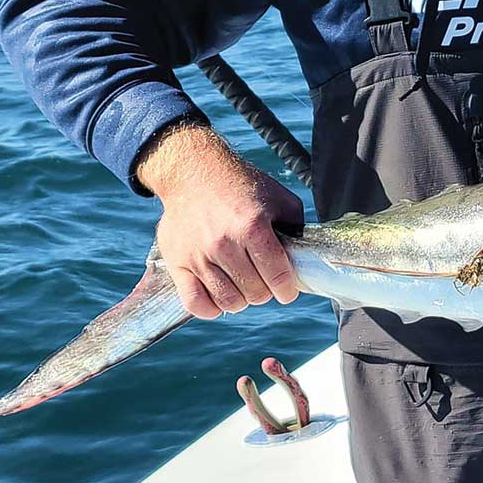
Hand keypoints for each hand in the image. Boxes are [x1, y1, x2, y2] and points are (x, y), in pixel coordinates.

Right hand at [135, 122, 305, 318]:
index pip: (278, 276)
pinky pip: (195, 303)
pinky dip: (212, 309)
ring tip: (245, 287)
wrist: (194, 173)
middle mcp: (223, 243)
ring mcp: (197, 255)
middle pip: (255, 292)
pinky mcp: (177, 263)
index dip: (288, 290)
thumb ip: (296, 228)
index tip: (288, 291)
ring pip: (229, 301)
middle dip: (266, 291)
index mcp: (252, 227)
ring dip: (242, 300)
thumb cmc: (242, 186)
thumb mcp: (280, 199)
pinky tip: (221, 298)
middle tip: (264, 281)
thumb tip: (305, 259)